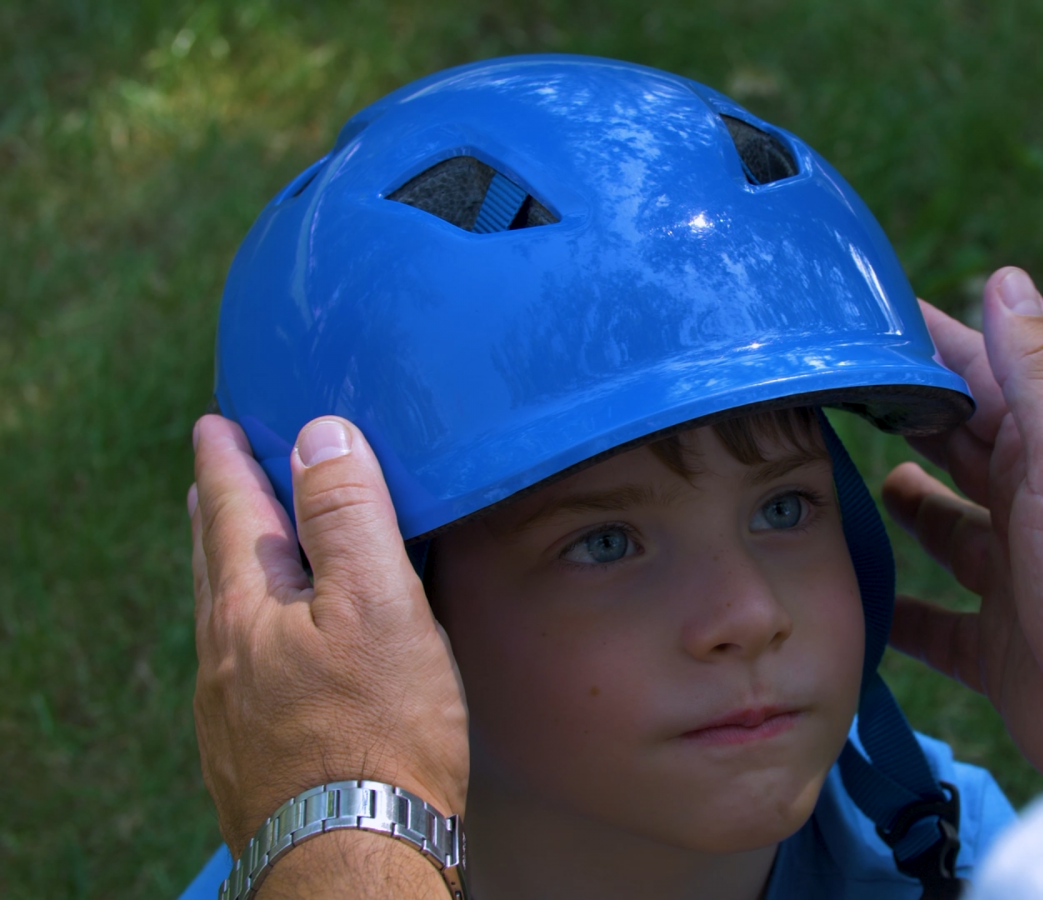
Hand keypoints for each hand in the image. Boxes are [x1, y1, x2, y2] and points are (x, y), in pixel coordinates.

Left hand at [189, 414, 468, 854]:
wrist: (353, 857)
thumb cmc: (379, 732)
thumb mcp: (379, 605)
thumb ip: (348, 516)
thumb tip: (319, 435)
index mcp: (248, 608)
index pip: (231, 510)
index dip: (227, 462)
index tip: (215, 425)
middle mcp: (224, 658)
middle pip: (213, 564)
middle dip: (216, 512)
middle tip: (213, 476)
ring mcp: (230, 713)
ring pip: (223, 621)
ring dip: (229, 572)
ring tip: (239, 552)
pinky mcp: (251, 757)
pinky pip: (242, 671)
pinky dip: (252, 634)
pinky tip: (274, 655)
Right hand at [887, 268, 1042, 790]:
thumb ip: (1039, 373)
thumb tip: (1007, 278)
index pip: (981, 377)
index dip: (929, 345)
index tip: (868, 315)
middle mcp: (1032, 507)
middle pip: (955, 446)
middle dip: (902, 414)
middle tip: (833, 386)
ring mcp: (1012, 578)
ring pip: (941, 528)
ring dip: (902, 503)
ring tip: (842, 477)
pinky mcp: (995, 648)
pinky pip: (930, 623)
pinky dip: (895, 609)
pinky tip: (854, 594)